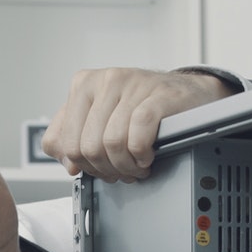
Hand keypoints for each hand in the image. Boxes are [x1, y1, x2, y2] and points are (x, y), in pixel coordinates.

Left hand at [40, 68, 236, 181]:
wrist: (185, 93)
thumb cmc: (142, 106)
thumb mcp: (99, 117)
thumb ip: (71, 136)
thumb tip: (69, 163)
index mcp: (83, 85)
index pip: (65, 141)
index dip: (83, 165)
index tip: (99, 168)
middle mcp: (105, 80)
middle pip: (88, 146)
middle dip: (105, 169)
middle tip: (121, 171)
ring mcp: (132, 84)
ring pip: (112, 143)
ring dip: (125, 166)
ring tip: (135, 166)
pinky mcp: (157, 94)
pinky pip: (138, 132)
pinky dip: (141, 154)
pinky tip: (146, 156)